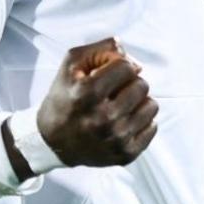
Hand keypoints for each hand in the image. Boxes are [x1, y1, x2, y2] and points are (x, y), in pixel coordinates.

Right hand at [36, 38, 158, 167]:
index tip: (110, 73)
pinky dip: (142, 121)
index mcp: (88, 92)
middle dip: (130, 83)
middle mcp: (103, 117)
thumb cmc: (65, 97)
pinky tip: (125, 120)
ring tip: (121, 105)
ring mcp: (116, 138)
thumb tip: (131, 57)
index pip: (127, 67)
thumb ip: (102, 49)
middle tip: (116, 90)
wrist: (52, 141)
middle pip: (142, 85)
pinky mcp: (124, 154)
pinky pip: (152, 127)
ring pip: (151, 106)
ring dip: (139, 101)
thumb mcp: (72, 64)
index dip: (120, 66)